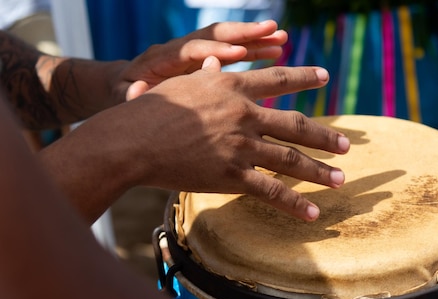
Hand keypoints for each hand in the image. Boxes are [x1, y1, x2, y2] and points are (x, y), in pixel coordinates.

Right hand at [44, 60, 349, 222]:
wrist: (130, 141)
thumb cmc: (149, 110)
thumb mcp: (181, 85)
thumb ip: (207, 79)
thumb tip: (216, 67)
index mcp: (231, 88)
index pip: (278, 80)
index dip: (304, 77)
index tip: (326, 76)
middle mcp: (243, 115)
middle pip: (295, 124)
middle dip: (324, 135)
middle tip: (346, 145)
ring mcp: (240, 146)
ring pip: (290, 160)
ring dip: (319, 171)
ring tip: (341, 179)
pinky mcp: (231, 176)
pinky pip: (270, 192)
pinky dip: (294, 204)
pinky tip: (312, 213)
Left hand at [119, 20, 287, 99]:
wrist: (123, 85)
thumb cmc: (124, 95)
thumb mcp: (123, 97)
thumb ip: (132, 95)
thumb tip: (136, 92)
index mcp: (163, 58)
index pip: (192, 50)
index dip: (214, 51)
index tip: (237, 54)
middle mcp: (181, 49)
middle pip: (215, 36)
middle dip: (243, 34)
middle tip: (270, 31)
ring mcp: (195, 53)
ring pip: (229, 41)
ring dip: (255, 40)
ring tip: (282, 39)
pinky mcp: (205, 62)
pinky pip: (233, 53)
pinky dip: (254, 52)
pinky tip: (277, 52)